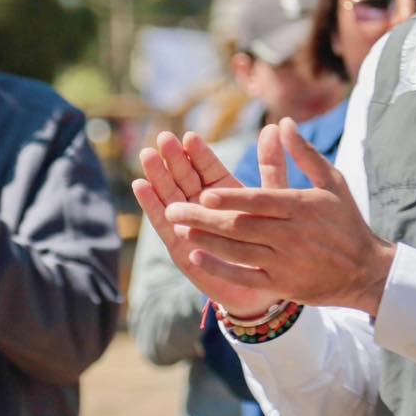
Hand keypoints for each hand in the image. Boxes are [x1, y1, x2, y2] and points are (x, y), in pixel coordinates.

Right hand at [131, 130, 278, 319]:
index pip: (208, 167)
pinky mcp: (179, 245)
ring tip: (147, 156)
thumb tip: (274, 126)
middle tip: (163, 138)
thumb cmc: (270, 243)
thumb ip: (272, 166)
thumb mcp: (272, 201)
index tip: (189, 136)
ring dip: (158, 175)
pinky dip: (151, 204)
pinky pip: (163, 222)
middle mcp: (202, 205)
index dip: (198, 152)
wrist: (261, 289)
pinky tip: (140, 186)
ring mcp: (188, 223)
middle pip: (185, 176)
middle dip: (174, 158)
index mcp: (223, 192)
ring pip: (170, 194)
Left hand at [164, 118, 395, 317]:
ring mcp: (286, 262)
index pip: (260, 200)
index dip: (231, 197)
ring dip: (206, 240)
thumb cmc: (346, 220)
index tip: (203, 191)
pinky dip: (221, 267)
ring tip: (178, 228)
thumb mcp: (332, 181)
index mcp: (302, 207)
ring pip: (239, 251)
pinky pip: (246, 277)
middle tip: (173, 208)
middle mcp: (292, 235)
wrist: (366, 271)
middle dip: (204, 217)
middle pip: (241, 226)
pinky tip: (198, 256)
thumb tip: (282, 123)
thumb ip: (304, 154)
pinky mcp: (283, 284)